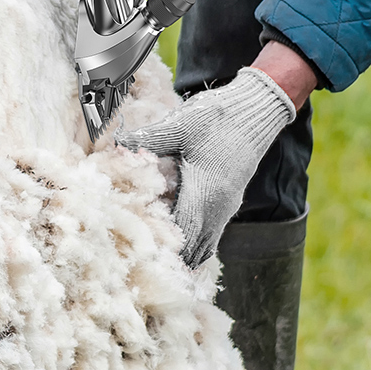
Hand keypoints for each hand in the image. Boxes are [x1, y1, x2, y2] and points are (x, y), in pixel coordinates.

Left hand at [118, 67, 295, 266]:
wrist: (254, 110)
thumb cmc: (217, 118)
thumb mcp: (179, 125)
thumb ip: (148, 138)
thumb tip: (116, 143)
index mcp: (204, 193)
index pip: (182, 234)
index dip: (161, 248)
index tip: (138, 254)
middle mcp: (218, 208)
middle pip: (193, 248)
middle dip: (169, 256)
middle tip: (140, 260)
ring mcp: (226, 208)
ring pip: (204, 245)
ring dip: (183, 251)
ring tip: (156, 254)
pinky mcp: (229, 203)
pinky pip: (212, 235)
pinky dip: (195, 243)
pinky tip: (176, 236)